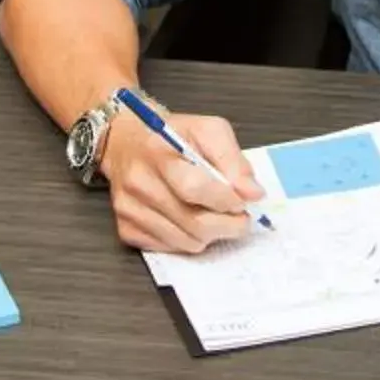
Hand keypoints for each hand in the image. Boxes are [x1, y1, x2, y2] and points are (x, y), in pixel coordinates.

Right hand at [103, 107, 260, 255]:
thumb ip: (233, 159)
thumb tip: (253, 193)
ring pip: (186, 242)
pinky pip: (170, 249)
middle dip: (228, 225)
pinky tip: (191, 221)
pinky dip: (188, 240)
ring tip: (216, 217)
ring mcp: (129, 209)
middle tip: (240, 217)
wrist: (127, 144)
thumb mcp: (208, 130)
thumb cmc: (173, 137)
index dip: (226, 200)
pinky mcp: (126, 229)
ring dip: (211, 234)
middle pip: (194, 222)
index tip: (244, 201)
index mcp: (159, 151)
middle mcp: (139, 182)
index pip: (195, 188)